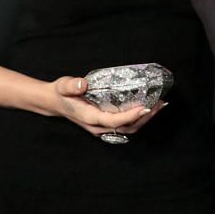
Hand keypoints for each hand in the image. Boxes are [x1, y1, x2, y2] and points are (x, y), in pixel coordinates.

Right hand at [49, 75, 167, 137]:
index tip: (144, 107)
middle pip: (126, 127)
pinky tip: (148, 108)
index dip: (130, 116)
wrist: (55, 103)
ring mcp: (102, 128)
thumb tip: (82, 84)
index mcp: (90, 118)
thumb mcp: (63, 86)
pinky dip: (138, 119)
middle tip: (159, 104)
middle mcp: (98, 127)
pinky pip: (125, 125)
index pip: (114, 121)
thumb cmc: (61, 93)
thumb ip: (72, 85)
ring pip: (127, 129)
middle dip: (144, 118)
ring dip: (144, 119)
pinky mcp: (106, 125)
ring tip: (158, 106)